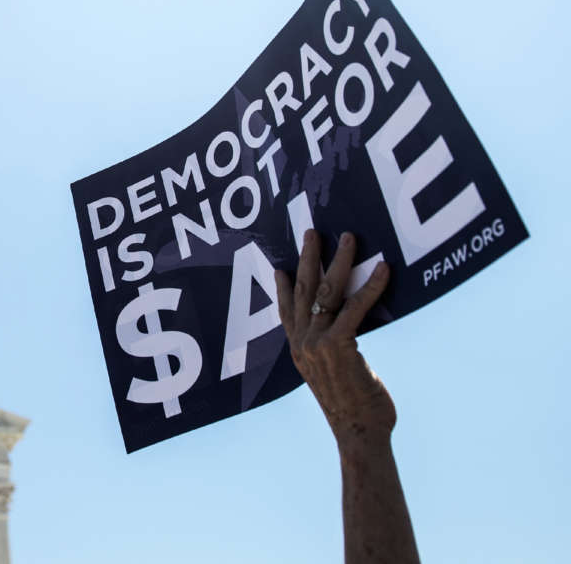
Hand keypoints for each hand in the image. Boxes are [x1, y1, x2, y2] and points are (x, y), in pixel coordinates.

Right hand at [275, 229, 395, 445]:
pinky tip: (383, 269)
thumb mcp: (335, 378)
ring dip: (339, 261)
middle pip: (302, 291)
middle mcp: (302, 343)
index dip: (282, 288)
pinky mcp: (338, 345)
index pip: (286, 312)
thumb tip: (345, 341)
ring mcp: (317, 343)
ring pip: (326, 291)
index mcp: (299, 351)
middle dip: (308, 259)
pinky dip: (371, 285)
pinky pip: (355, 307)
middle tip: (313, 233)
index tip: (281, 268)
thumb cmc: (354, 410)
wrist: (358, 433)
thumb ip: (333, 355)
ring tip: (348, 238)